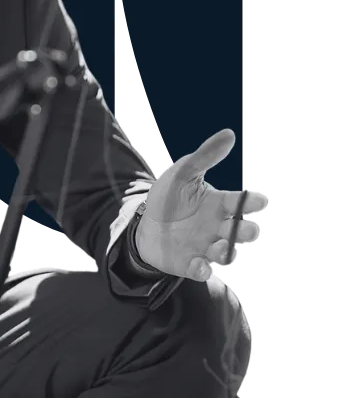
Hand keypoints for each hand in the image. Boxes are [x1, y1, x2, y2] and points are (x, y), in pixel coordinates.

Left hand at [135, 129, 267, 281]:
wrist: (146, 221)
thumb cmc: (170, 196)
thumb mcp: (183, 173)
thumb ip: (205, 156)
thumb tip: (229, 134)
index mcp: (219, 204)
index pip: (240, 203)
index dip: (250, 202)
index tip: (258, 199)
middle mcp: (218, 228)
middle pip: (240, 232)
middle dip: (247, 232)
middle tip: (249, 229)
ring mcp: (206, 247)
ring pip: (226, 254)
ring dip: (227, 252)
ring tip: (220, 246)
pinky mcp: (190, 263)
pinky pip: (201, 270)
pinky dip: (202, 269)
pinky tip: (199, 264)